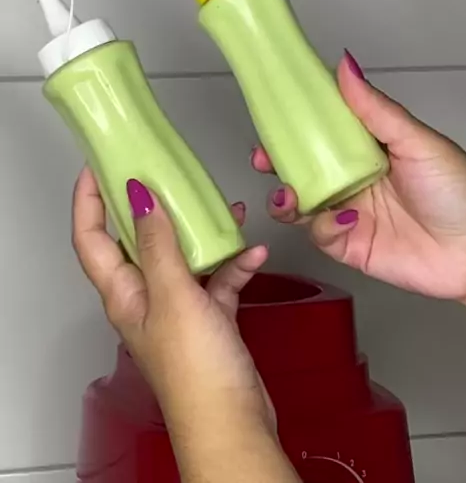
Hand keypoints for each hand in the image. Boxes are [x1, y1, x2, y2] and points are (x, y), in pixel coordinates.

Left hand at [72, 169, 273, 436]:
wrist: (234, 422)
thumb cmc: (196, 373)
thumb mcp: (174, 297)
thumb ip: (159, 245)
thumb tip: (140, 197)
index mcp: (124, 293)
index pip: (92, 238)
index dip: (89, 201)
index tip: (98, 167)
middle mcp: (145, 297)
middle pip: (138, 240)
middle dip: (151, 205)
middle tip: (164, 173)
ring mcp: (178, 307)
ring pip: (183, 255)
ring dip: (203, 233)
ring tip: (223, 209)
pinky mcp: (209, 318)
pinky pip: (217, 278)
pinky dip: (234, 264)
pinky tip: (253, 254)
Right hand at [251, 51, 465, 311]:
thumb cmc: (460, 191)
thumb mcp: (415, 140)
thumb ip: (374, 107)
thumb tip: (346, 66)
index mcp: (368, 148)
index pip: (321, 131)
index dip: (294, 125)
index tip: (273, 116)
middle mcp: (354, 179)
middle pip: (302, 167)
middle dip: (277, 162)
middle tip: (264, 157)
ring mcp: (349, 212)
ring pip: (300, 202)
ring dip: (286, 197)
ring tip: (288, 194)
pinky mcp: (349, 244)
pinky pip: (318, 234)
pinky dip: (321, 226)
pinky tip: (342, 219)